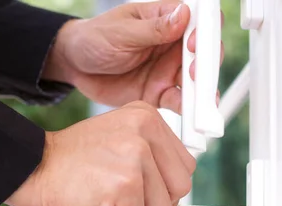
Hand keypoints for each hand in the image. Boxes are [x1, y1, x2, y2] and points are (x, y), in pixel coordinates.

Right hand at [5, 101, 195, 205]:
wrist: (31, 169)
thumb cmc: (72, 165)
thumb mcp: (120, 148)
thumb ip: (153, 169)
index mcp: (147, 118)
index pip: (185, 165)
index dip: (167, 187)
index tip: (145, 190)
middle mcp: (145, 132)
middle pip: (180, 188)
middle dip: (156, 204)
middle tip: (126, 200)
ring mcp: (135, 158)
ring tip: (107, 198)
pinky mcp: (123, 186)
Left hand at [42, 1, 223, 113]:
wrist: (75, 66)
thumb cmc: (95, 38)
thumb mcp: (122, 31)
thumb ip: (153, 29)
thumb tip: (183, 16)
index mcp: (166, 19)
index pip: (197, 20)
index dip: (204, 31)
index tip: (194, 44)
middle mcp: (172, 45)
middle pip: (203, 53)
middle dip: (207, 64)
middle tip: (196, 74)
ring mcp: (168, 70)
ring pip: (196, 80)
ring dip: (203, 90)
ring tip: (203, 101)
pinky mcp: (159, 93)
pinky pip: (179, 101)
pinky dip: (188, 108)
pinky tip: (191, 113)